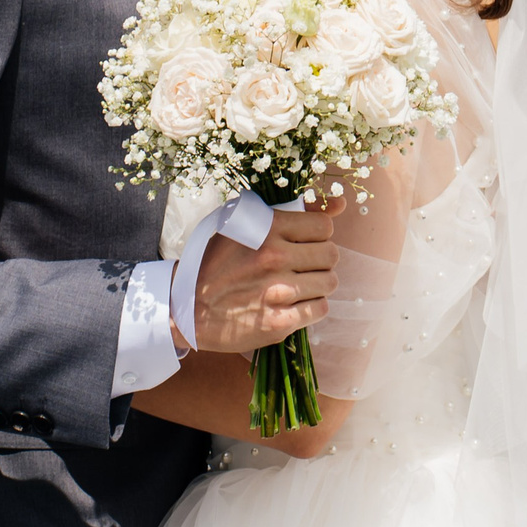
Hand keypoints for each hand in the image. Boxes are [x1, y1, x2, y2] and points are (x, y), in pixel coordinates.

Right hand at [183, 205, 337, 354]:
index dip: (317, 236)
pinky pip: (320, 309)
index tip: (304, 243)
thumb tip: (340, 204)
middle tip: (301, 267)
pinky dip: (311, 307)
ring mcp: (278, 291)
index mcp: (267, 229)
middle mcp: (274, 257)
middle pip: (331, 255)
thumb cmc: (217, 262)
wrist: (186, 307)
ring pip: (329, 282)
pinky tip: (293, 304)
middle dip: (319, 261)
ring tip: (296, 286)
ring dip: (317, 284)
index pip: (324, 227)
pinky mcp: (279, 322)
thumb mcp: (244, 225)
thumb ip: (295, 212)